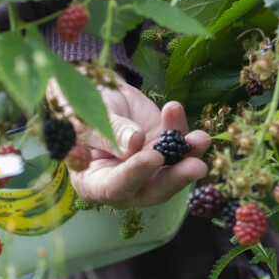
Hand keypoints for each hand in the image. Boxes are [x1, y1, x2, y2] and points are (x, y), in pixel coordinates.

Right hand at [48, 80, 208, 209]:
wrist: (94, 90)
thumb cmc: (77, 107)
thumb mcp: (86, 117)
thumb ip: (109, 132)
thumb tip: (134, 143)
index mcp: (93, 182)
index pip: (116, 186)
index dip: (135, 174)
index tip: (153, 157)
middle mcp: (123, 182)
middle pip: (151, 189)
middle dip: (175, 178)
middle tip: (196, 166)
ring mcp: (146, 168)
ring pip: (172, 170)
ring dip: (189, 155)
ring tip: (200, 138)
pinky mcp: (163, 149)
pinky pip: (178, 145)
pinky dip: (184, 132)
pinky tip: (175, 110)